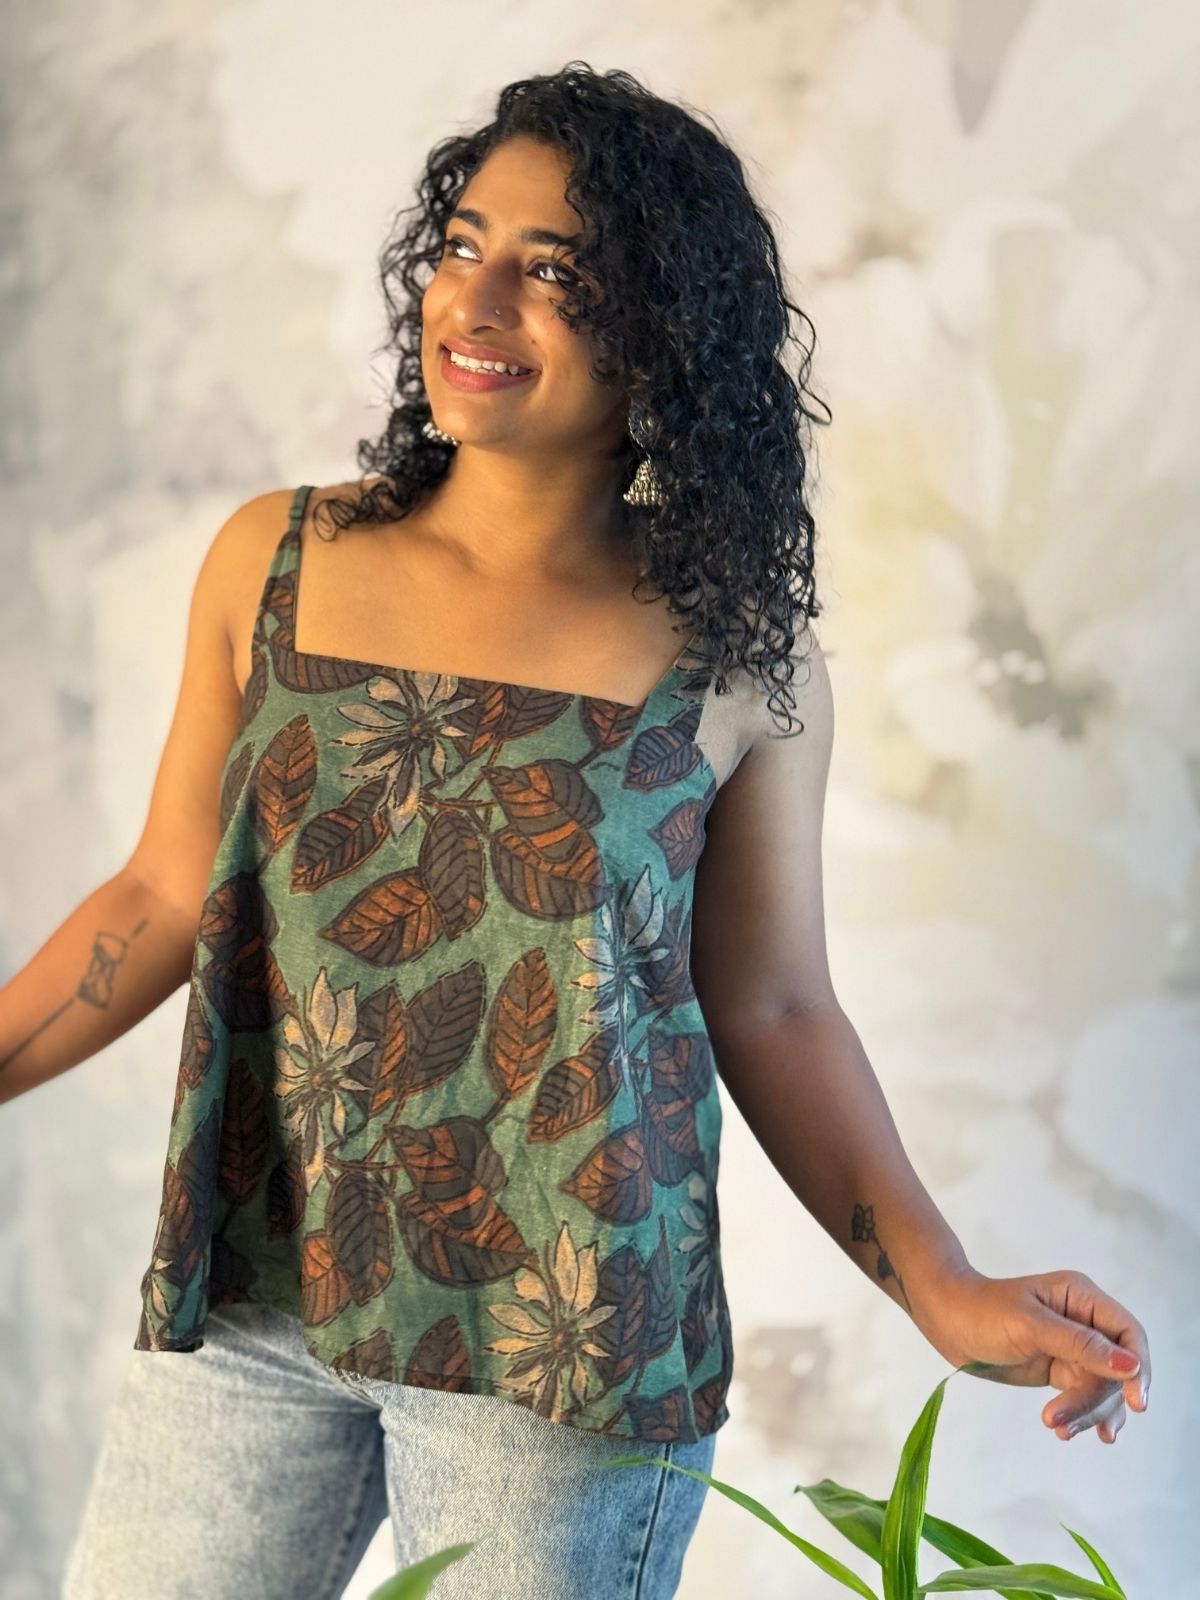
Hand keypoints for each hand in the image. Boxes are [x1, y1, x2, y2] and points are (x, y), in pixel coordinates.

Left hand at [917, 1265, 1150, 1445]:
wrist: (947, 1321)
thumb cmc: (983, 1311)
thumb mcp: (1030, 1326)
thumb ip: (1080, 1345)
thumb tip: (1130, 1366)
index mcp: (1082, 1297)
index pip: (1128, 1333)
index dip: (1138, 1368)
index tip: (1136, 1403)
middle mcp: (1084, 1322)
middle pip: (1116, 1370)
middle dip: (1094, 1399)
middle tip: (1060, 1419)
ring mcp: (1073, 1348)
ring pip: (1101, 1389)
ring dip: (1086, 1412)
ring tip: (1057, 1428)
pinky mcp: (1060, 1370)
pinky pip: (1084, 1396)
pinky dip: (1083, 1415)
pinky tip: (1077, 1433)